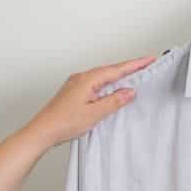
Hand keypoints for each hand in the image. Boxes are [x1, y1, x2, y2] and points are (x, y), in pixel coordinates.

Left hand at [23, 54, 156, 147]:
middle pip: (110, 70)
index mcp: (88, 80)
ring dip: (118, 76)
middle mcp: (81, 78)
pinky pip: (96, 83)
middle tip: (146, 65)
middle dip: (129, 68)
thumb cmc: (63, 122)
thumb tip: (129, 91)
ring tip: (133, 76)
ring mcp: (76, 85)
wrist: (42, 131)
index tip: (149, 60)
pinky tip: (111, 90)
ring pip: (103, 77)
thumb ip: (114, 101)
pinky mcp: (74, 93)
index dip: (135, 65)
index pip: (117, 69)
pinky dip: (108, 84)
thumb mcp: (95, 113)